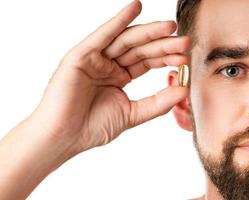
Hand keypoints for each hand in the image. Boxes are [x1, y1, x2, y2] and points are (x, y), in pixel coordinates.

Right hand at [30, 0, 191, 154]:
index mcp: (118, 77)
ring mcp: (94, 59)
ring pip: (125, 40)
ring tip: (169, 26)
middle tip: (184, 41)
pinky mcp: (80, 56)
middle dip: (162, 44)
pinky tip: (135, 7)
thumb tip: (184, 91)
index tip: (185, 57)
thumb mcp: (131, 114)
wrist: (64, 138)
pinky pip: (102, 36)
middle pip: (139, 49)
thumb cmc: (91, 128)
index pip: (147, 62)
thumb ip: (157, 103)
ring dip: (148, 31)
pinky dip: (118, 21)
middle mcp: (108, 65)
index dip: (166, 58)